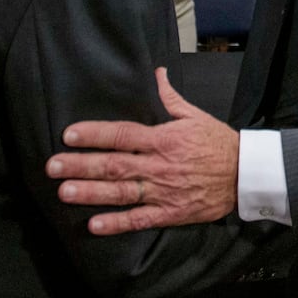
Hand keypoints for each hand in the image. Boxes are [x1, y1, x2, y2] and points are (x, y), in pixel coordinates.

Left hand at [47, 68, 238, 234]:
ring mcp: (163, 191)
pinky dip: (117, 223)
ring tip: (64, 192)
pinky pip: (140, 219)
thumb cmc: (218, 142)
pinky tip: (94, 225)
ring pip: (122, 192)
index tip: (69, 134)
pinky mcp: (170, 212)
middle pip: (114, 164)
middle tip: (52, 166)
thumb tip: (157, 72)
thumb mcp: (195, 115)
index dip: (94, 134)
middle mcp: (158, 165)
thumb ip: (170, 97)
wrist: (245, 174)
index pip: (122, 134)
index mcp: (163, 139)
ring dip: (91, 193)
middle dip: (81, 165)